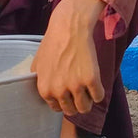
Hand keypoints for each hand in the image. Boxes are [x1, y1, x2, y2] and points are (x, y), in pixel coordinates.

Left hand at [31, 0, 104, 115]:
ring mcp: (76, 86)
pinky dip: (99, 92)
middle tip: (79, 89)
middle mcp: (59, 91)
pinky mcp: (91, 79)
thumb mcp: (38, 63)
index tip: (68, 92)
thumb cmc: (53, 41)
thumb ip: (39, 80)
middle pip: (72, 111)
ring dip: (88, 99)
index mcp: (45, 89)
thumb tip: (43, 91)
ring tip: (88, 87)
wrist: (69, 27)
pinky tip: (95, 81)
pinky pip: (98, 97)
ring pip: (85, 108)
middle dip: (76, 102)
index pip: (57, 109)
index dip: (64, 100)